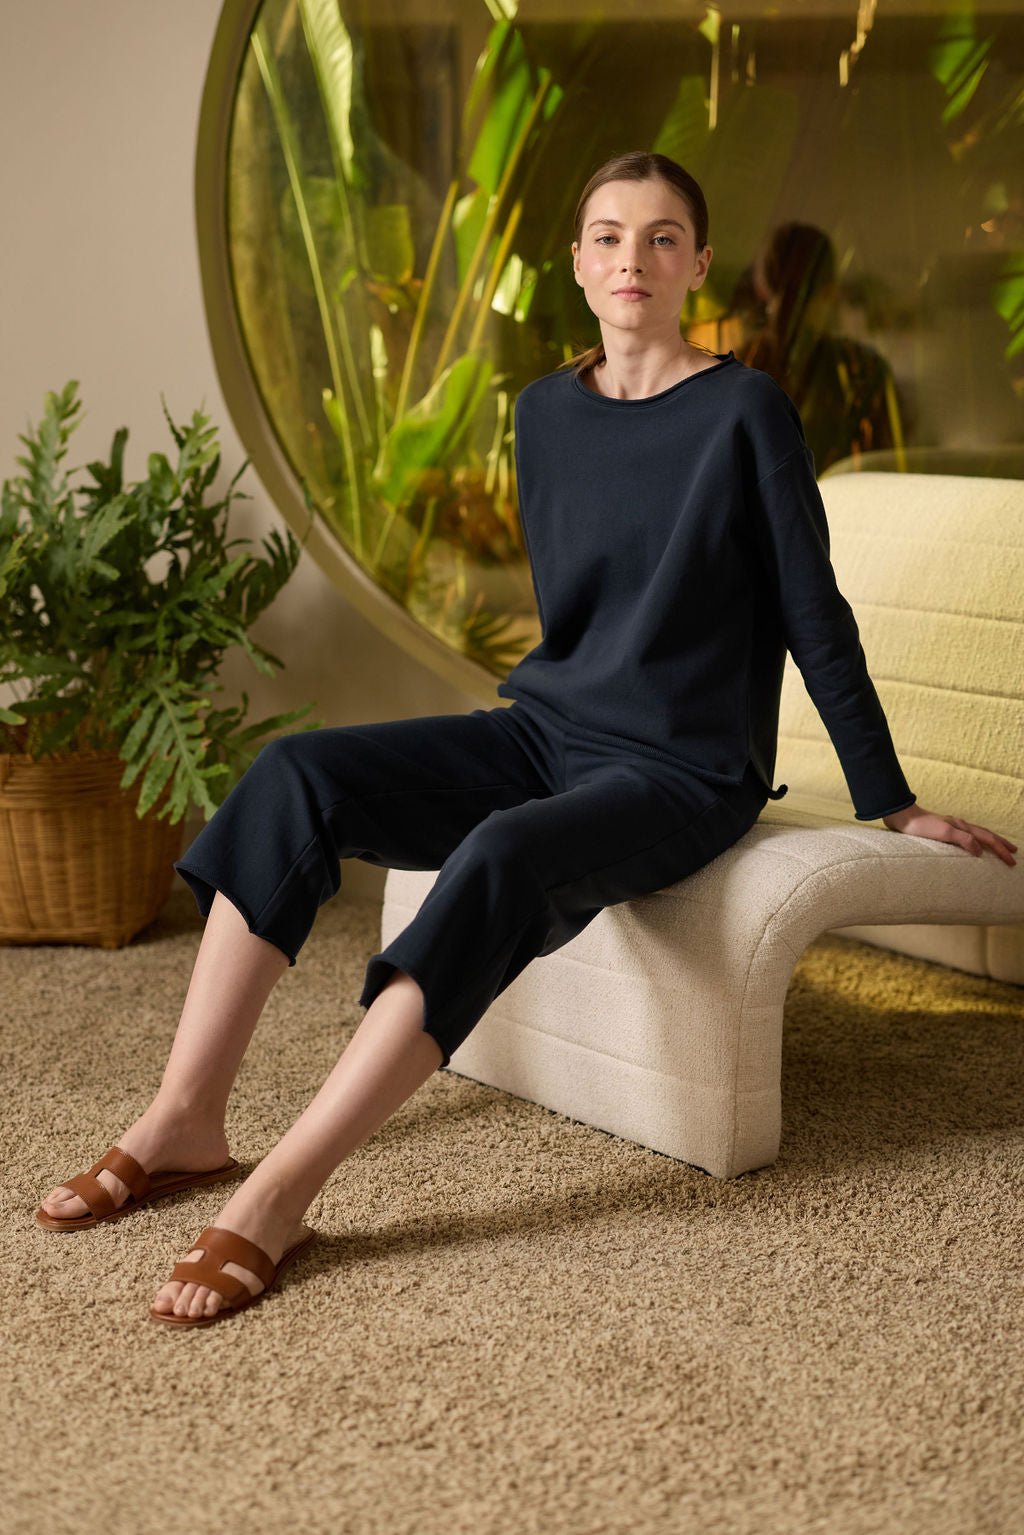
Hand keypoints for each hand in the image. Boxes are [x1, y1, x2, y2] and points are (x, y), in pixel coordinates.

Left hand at [882, 802, 1017, 865]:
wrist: (901, 816)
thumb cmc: (920, 826)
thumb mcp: (944, 834)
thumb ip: (963, 841)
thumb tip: (981, 851)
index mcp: (962, 827)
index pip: (988, 839)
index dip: (1001, 850)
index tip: (1012, 862)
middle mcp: (959, 825)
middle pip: (986, 835)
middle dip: (1001, 844)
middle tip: (1014, 852)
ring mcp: (951, 827)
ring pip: (977, 834)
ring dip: (990, 842)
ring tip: (997, 848)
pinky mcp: (941, 831)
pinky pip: (965, 837)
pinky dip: (975, 842)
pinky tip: (970, 846)